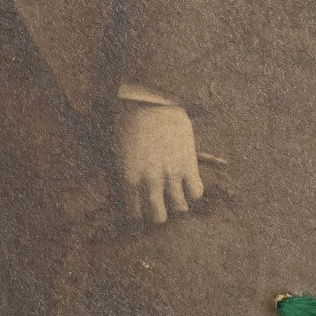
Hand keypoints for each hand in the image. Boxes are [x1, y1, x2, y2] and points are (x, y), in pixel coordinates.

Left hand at [116, 104, 203, 223]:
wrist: (152, 98)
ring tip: (177, 192)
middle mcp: (149, 181)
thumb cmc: (131, 119)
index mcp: (128, 177)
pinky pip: (196, 192)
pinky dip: (194, 190)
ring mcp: (170, 174)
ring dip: (178, 202)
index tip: (144, 206)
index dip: (140, 211)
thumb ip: (126, 172)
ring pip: (180, 208)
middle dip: (160, 212)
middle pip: (158, 217)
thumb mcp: (118, 148)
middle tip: (161, 203)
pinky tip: (189, 180)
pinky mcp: (188, 164)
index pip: (135, 213)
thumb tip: (132, 190)